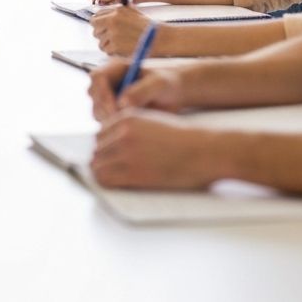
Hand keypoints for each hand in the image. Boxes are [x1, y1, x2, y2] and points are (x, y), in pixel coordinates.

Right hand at [88, 63, 184, 122]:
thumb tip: (122, 103)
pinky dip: (114, 126)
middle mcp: (109, 80)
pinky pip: (105, 120)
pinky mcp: (112, 110)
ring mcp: (109, 95)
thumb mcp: (160, 84)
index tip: (115, 109)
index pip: (97, 77)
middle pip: (93, 94)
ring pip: (97, 110)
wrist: (176, 93)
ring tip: (132, 122)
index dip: (102, 93)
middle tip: (122, 121)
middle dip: (104, 109)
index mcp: (116, 67)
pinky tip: (132, 126)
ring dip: (109, 119)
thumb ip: (142, 91)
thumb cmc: (169, 82)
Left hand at [91, 4, 154, 55]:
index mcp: (115, 12)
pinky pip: (107, 51)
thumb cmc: (146, 25)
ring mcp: (113, 34)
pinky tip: (122, 49)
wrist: (158, 38)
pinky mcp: (115, 47)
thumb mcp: (132, 11)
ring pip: (100, 42)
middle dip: (101, 35)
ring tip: (119, 44)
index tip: (102, 28)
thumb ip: (116, 11)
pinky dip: (113, 52)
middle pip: (95, 30)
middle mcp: (112, 21)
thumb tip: (102, 14)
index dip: (99, 24)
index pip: (96, 17)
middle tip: (110, 38)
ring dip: (107, 44)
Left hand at [91, 109, 218, 189]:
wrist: (204, 151)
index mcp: (127, 117)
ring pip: (97, 164)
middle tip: (115, 170)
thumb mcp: (152, 121)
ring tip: (118, 178)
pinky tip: (118, 184)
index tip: (113, 156)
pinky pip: (105, 178)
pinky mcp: (133, 172)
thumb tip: (112, 143)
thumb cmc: (183, 139)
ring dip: (104, 172)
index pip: (100, 134)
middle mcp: (123, 132)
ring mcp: (126, 152)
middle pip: (97, 149)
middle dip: (104, 160)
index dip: (106, 147)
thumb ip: (131, 127)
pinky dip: (107, 182)